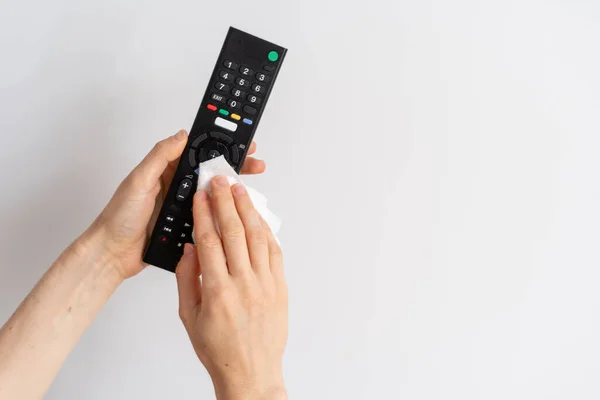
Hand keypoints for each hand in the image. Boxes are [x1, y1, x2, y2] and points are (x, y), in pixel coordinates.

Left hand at [87, 130, 265, 279]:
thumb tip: (182, 135)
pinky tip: (233, 215)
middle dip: (232, 167)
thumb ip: (160, 157)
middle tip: (253, 163)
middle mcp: (175, 187)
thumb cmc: (119, 217)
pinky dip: (220, 216)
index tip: (238, 143)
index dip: (217, 146)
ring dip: (228, 193)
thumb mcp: (139, 180)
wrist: (113, 253)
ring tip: (246, 189)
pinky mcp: (184, 226)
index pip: (197, 153)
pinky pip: (207, 217)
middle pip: (209, 173)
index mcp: (165, 171)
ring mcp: (181, 207)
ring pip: (211, 196)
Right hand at [176, 176, 287, 399]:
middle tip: (220, 182)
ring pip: (258, 237)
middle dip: (225, 202)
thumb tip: (190, 249)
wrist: (251, 372)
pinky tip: (259, 219)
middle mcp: (245, 284)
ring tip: (239, 191)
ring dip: (248, 210)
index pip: (210, 241)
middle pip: (235, 232)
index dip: (204, 214)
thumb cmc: (219, 349)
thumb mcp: (189, 317)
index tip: (201, 196)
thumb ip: (188, 279)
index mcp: (218, 291)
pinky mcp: (280, 288)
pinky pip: (275, 253)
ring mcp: (266, 285)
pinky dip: (267, 232)